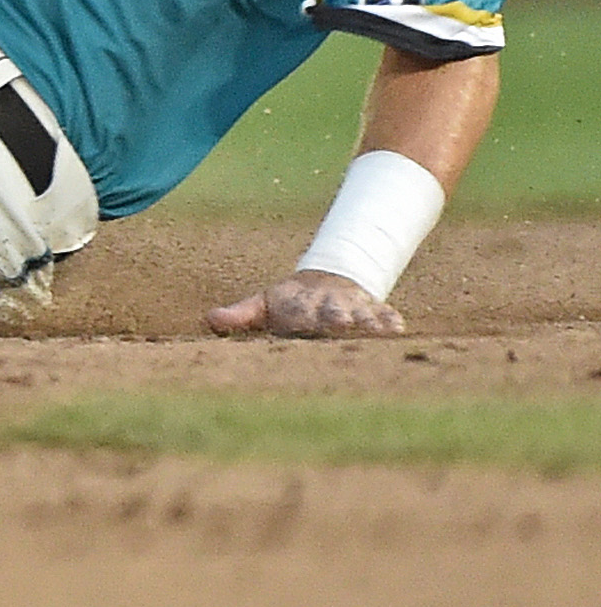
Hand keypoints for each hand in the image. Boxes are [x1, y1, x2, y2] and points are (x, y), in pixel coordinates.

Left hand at [207, 267, 403, 337]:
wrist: (326, 280)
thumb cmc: (289, 303)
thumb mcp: (263, 305)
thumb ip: (240, 314)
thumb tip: (209, 319)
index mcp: (298, 307)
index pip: (297, 313)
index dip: (299, 318)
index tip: (299, 323)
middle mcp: (326, 307)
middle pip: (331, 312)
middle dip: (334, 317)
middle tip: (338, 323)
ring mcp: (352, 308)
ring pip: (361, 313)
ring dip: (365, 320)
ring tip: (373, 327)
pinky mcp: (374, 310)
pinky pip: (385, 313)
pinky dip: (390, 319)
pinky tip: (398, 326)